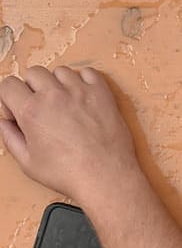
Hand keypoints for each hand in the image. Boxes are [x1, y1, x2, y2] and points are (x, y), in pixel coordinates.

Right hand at [0, 66, 143, 205]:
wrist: (105, 176)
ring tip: (62, 103)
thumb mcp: (27, 161)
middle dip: (32, 87)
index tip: (17, 110)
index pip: (8, 84)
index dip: (9, 97)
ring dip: (57, 83)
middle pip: (34, 73)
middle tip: (39, 106)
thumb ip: (10, 137)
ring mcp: (80, 92)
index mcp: (31, 110)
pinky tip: (81, 96)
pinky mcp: (102, 93)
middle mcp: (55, 96)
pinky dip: (83, 80)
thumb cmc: (68, 173)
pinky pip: (88, 72)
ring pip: (60, 71)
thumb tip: (4, 122)